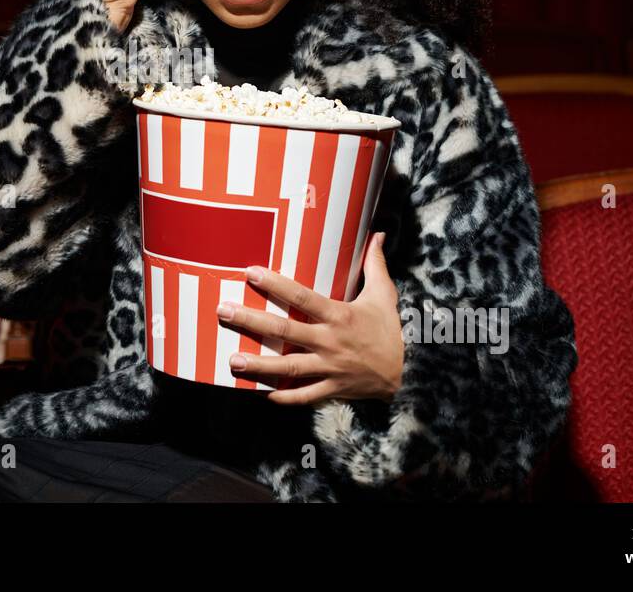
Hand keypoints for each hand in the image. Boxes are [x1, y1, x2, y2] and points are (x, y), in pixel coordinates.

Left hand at [215, 231, 404, 405]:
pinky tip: (261, 394)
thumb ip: (375, 264)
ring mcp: (329, 368)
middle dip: (252, 322)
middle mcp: (330, 342)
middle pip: (285, 330)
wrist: (409, 372)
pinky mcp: (332, 389)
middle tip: (223, 312)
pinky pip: (304, 396)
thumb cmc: (389, 329)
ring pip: (288, 368)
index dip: (276, 284)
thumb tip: (379, 233)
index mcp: (340, 316)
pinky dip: (284, 397)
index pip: (302, 297)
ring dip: (259, 365)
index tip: (250, 272)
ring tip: (233, 360)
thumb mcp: (384, 294)